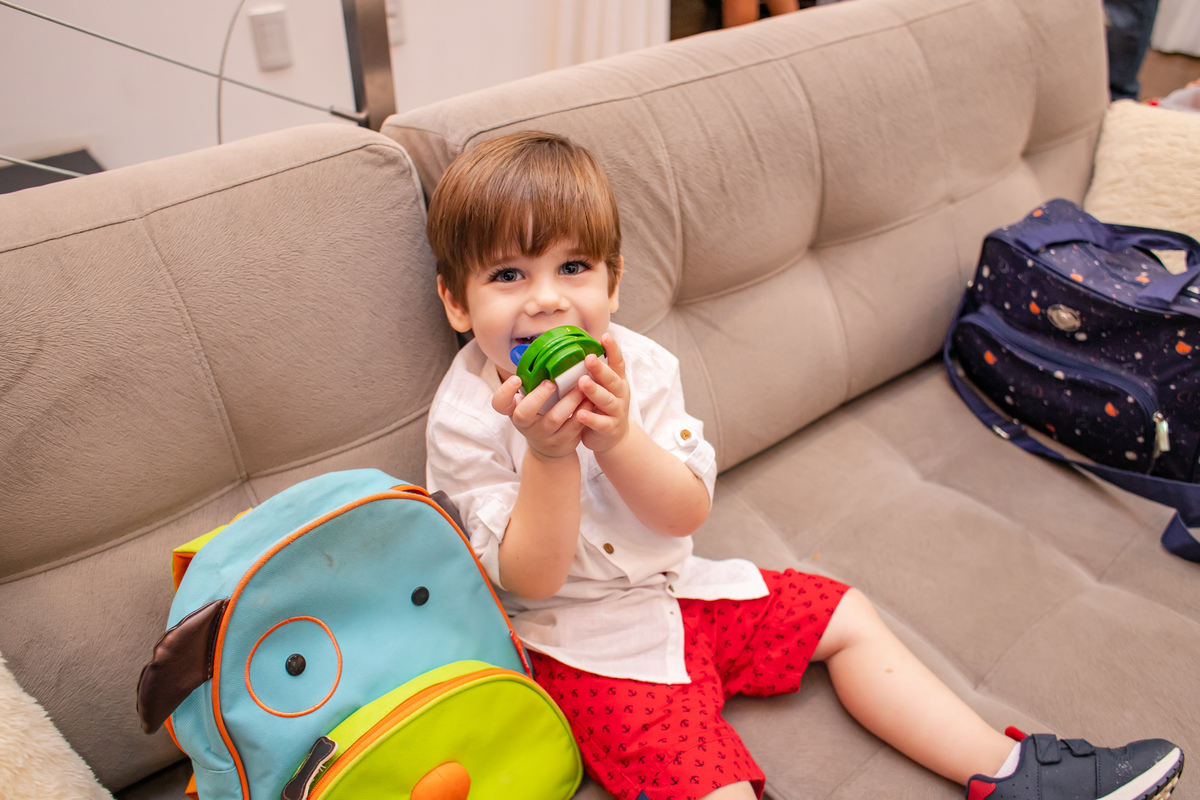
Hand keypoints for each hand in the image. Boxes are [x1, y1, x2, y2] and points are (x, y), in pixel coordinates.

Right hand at [493, 375, 590, 460]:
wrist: (549, 449)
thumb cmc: (539, 416)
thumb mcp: (529, 403)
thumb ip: (532, 385)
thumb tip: (543, 353)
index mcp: (514, 410)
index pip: (500, 403)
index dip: (505, 392)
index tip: (515, 378)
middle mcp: (525, 424)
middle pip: (523, 414)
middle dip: (538, 397)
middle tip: (551, 383)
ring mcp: (543, 435)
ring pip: (554, 418)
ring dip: (569, 400)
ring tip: (581, 385)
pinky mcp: (561, 442)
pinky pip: (573, 426)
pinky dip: (583, 411)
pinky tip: (590, 398)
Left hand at [576, 333, 630, 452]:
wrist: (614, 438)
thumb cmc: (604, 407)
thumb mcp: (605, 387)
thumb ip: (597, 373)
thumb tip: (580, 348)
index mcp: (618, 381)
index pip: (617, 362)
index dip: (613, 349)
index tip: (605, 336)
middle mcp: (620, 394)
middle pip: (612, 379)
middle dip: (600, 369)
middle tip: (589, 358)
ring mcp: (616, 411)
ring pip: (606, 400)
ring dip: (594, 390)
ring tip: (582, 382)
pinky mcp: (609, 428)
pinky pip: (600, 422)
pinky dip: (590, 418)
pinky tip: (579, 413)